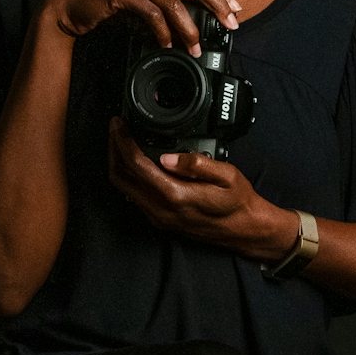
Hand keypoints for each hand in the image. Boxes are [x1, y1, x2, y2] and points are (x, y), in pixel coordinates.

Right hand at [43, 0, 240, 54]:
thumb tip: (191, 16)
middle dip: (216, 3)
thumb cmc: (105, 1)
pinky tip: (165, 44)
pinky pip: (151, 14)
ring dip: (189, 29)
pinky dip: (162, 32)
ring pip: (174, 3)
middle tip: (230, 25)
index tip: (235, 9)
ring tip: (194, 47)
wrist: (69, 2)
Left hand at [107, 119, 298, 260]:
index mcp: (175, 195)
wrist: (243, 230)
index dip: (123, 141)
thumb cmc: (237, 203)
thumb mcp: (227, 176)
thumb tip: (168, 157)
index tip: (119, 124)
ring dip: (118, 163)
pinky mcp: (159, 220)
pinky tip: (135, 162)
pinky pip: (133, 196)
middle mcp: (161, 210)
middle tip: (115, 129)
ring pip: (123, 188)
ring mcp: (158, 217)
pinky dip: (128, 176)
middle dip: (113, 150)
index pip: (136, 164)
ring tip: (122, 141)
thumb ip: (197, 164)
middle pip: (120, 177)